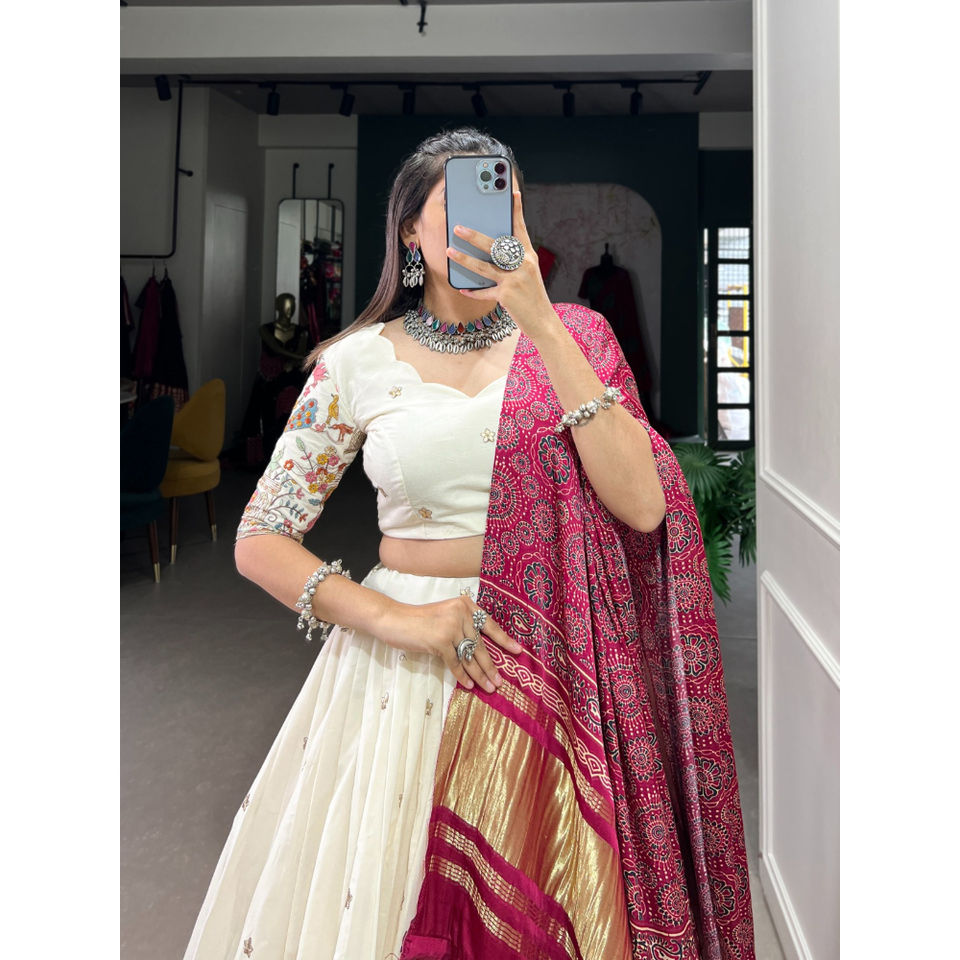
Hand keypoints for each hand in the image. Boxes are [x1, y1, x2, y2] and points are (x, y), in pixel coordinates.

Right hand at [379, 594, 522, 692]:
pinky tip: (469, 685)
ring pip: (470, 657)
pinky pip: (456, 663)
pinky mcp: (440, 641)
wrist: (393, 619)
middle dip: (491, 666)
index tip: (518, 651)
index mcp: (465, 605)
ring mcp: (450, 626)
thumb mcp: (445, 617)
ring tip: (489, 688)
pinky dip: (463, 676)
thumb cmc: (418, 621)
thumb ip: (462, 628)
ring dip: (480, 675)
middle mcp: (461, 613)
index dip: (504, 640)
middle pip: (480, 645)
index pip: (489, 625)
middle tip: (500, 682)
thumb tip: (480, 653)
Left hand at [446, 187, 555, 338]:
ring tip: (449, 251)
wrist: (544, 321)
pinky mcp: (507, 295)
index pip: (521, 229)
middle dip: (474, 236)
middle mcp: (523, 264)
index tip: (512, 193)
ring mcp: (515, 279)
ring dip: (464, 259)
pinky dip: (473, 291)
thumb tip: (490, 251)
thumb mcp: (528, 274)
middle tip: (458, 227)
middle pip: (495, 246)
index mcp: (529, 256)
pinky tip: (462, 288)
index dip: (516, 211)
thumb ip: (512, 261)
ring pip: (484, 266)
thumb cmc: (532, 296)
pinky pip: (485, 291)